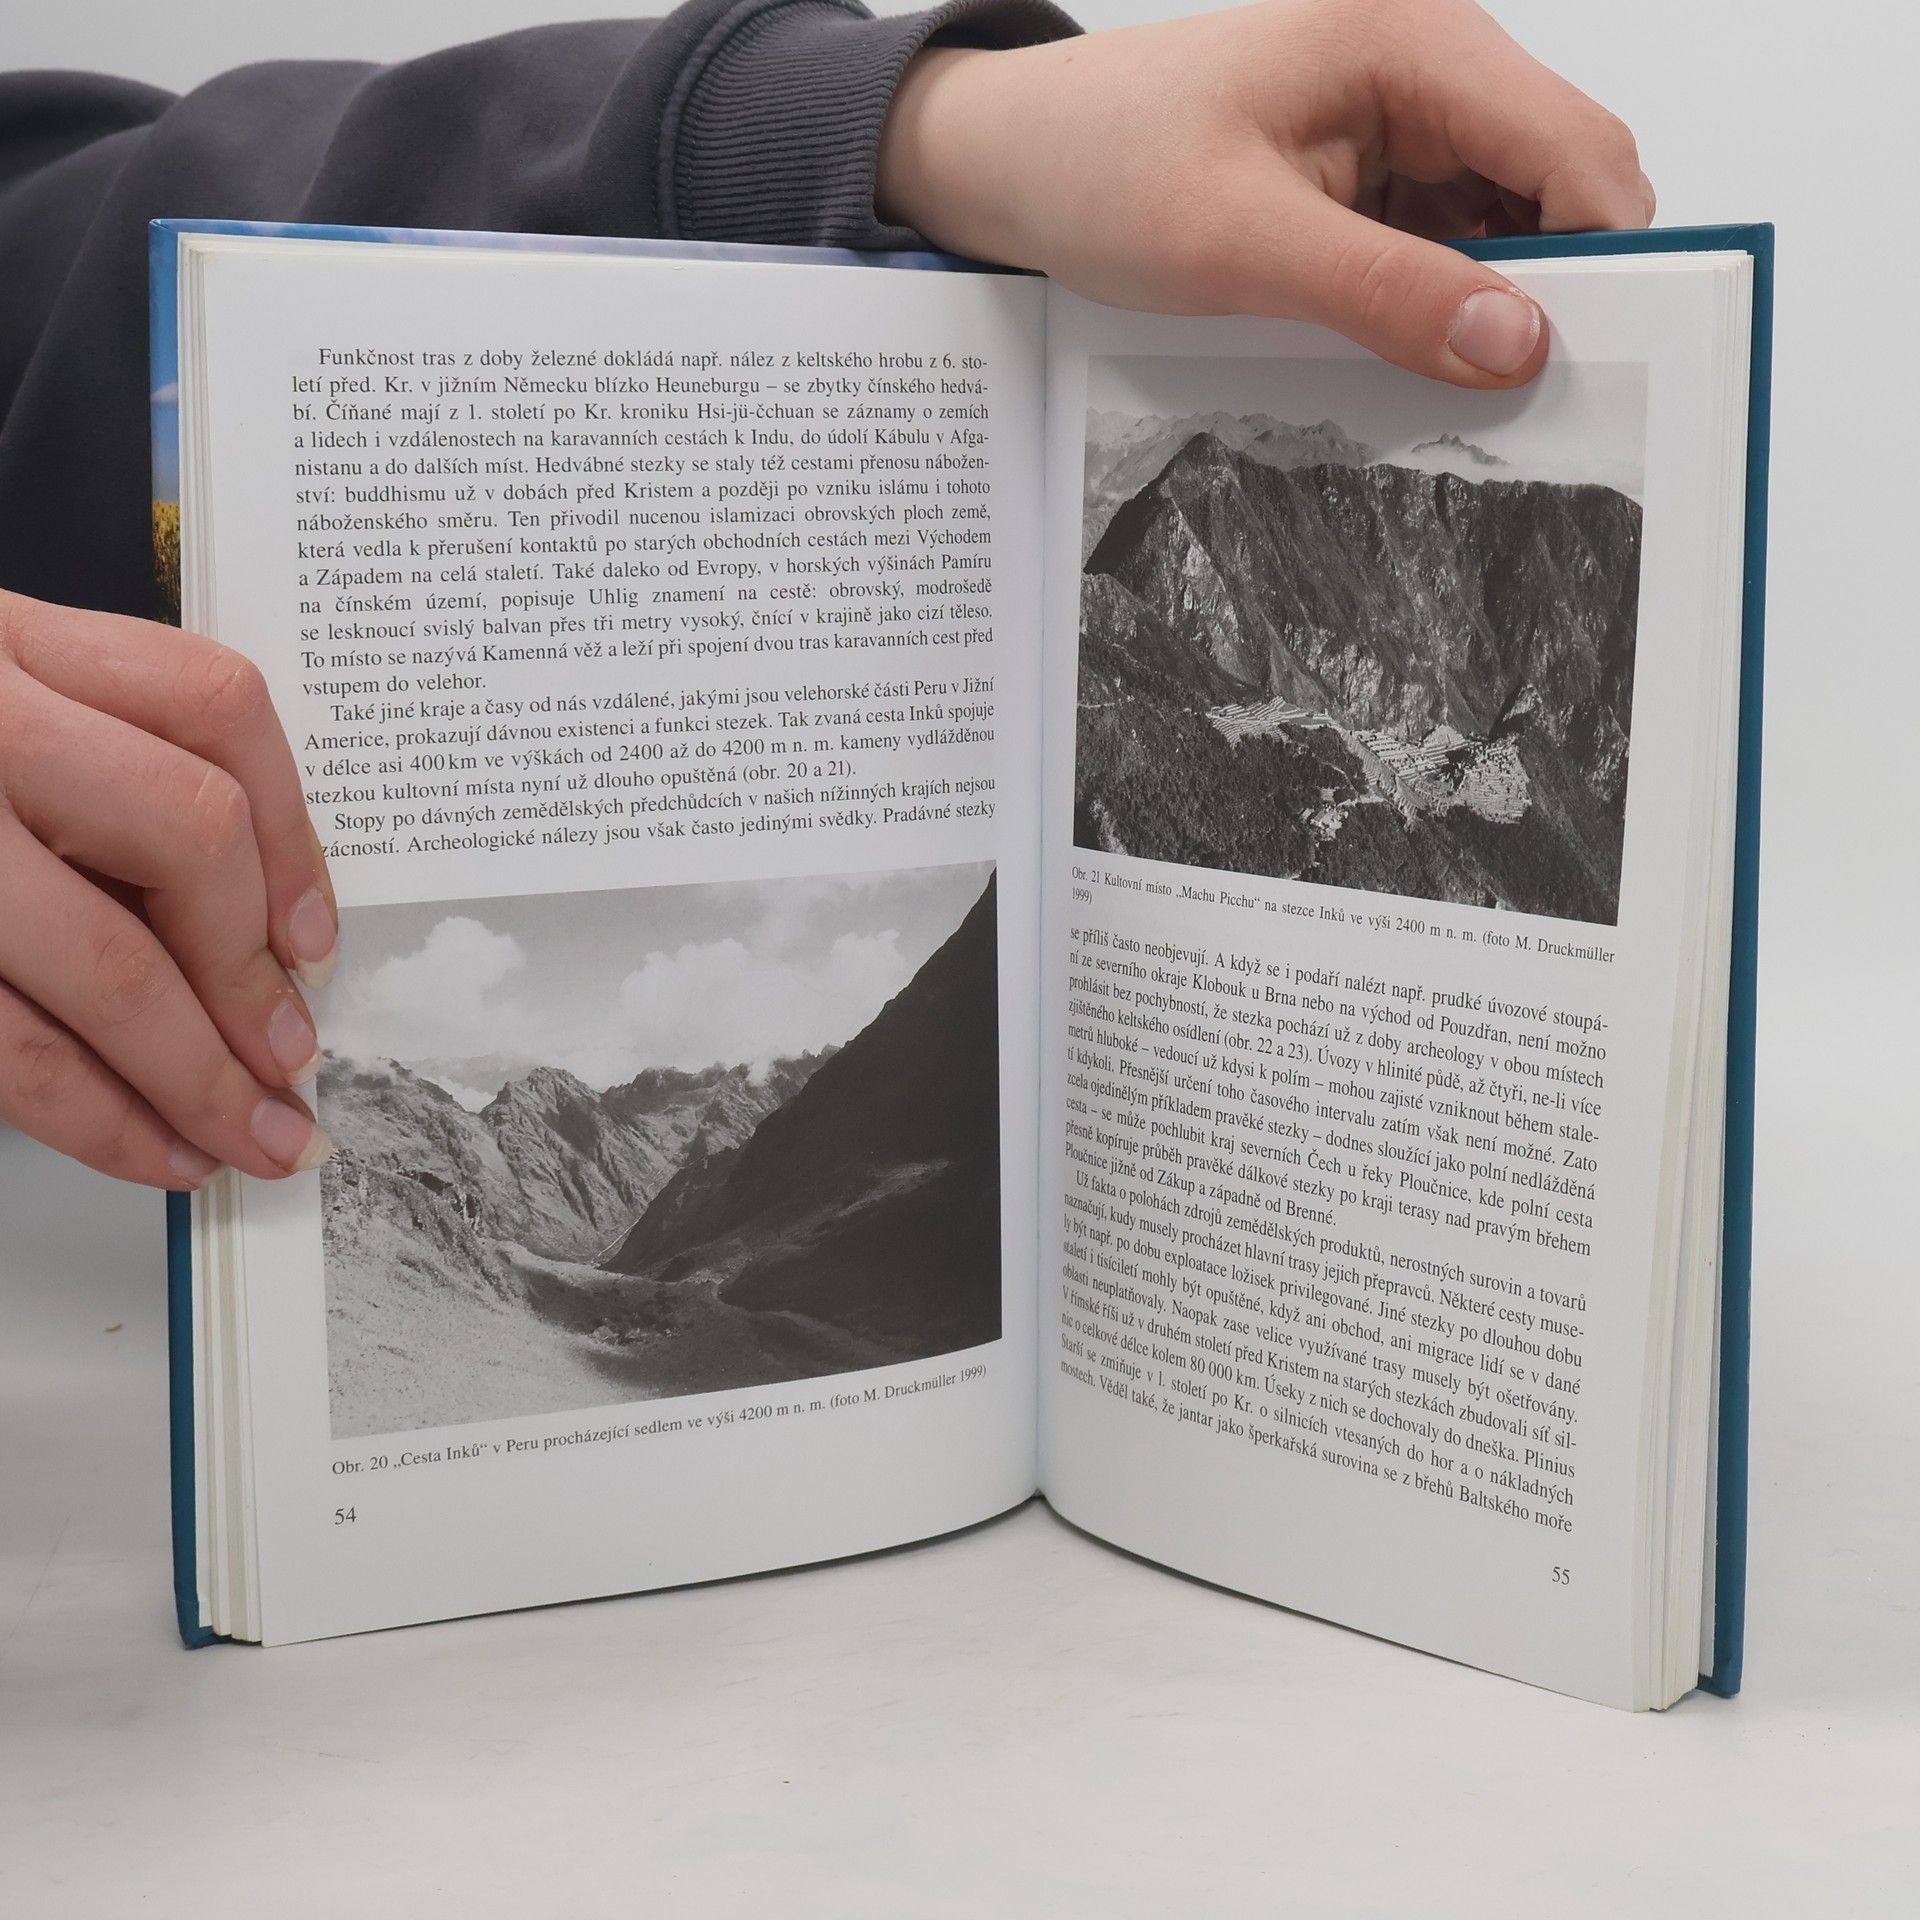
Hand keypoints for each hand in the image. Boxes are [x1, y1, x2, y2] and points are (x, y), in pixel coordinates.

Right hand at [0, 591, 337, 1187]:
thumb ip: (89, 766)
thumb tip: (254, 931)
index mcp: (3, 641)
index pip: (213, 706)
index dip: (291, 835)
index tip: (313, 939)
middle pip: (185, 834)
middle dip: (251, 977)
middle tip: (290, 1067)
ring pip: (103, 963)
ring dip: (194, 1076)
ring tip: (247, 1138)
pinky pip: (1, 1043)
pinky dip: (91, 1115)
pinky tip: (145, 1147)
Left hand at [878, 0, 1654, 385]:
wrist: (1016, 158)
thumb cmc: (1102, 166)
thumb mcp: (1241, 244)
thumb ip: (1385, 291)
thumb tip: (1516, 344)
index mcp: (1414, 41)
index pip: (1575, 148)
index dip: (1605, 256)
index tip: (1593, 363)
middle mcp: (1430, 64)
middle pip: (1561, 181)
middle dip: (1555, 284)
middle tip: (1512, 393)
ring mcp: (1406, 116)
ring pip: (1510, 219)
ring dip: (1495, 300)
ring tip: (1449, 378)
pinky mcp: (1374, 168)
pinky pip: (1448, 237)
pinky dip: (1445, 297)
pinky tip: (1410, 349)